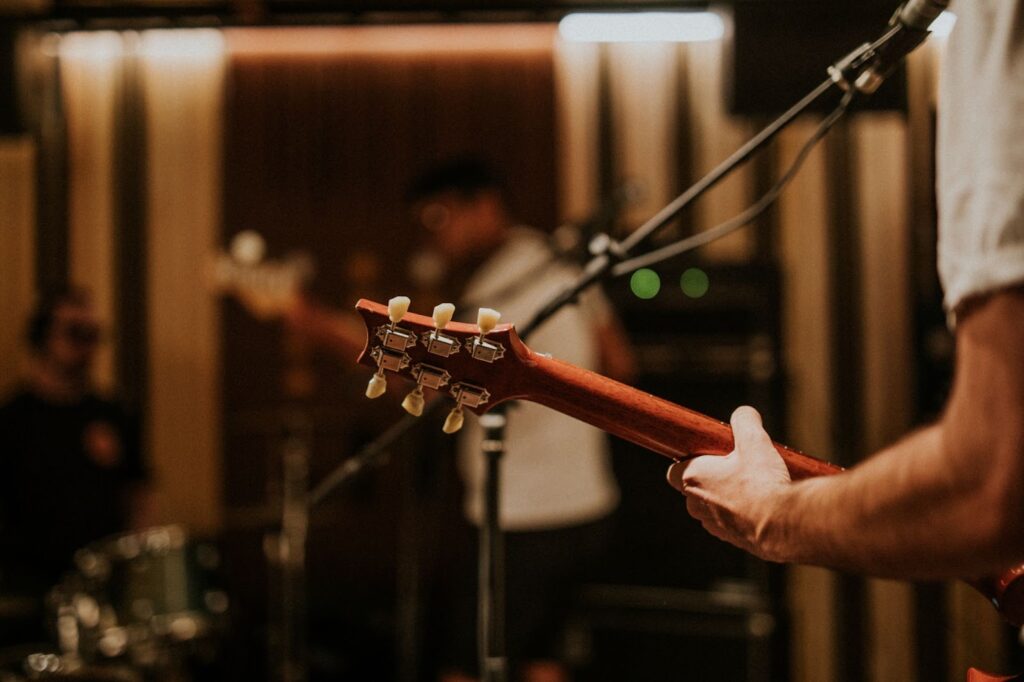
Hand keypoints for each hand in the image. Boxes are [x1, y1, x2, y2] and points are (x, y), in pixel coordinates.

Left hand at [666, 406, 792, 561]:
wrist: (783, 525)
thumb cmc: (763, 484)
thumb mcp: (754, 441)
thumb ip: (744, 421)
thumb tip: (744, 414)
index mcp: (693, 479)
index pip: (674, 471)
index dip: (688, 461)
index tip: (707, 454)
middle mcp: (697, 505)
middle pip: (696, 487)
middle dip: (713, 478)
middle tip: (737, 466)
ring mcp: (714, 525)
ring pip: (713, 506)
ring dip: (728, 496)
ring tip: (755, 485)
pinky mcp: (732, 540)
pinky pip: (731, 522)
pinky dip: (742, 513)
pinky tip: (763, 505)